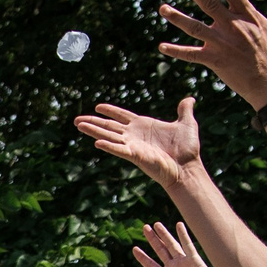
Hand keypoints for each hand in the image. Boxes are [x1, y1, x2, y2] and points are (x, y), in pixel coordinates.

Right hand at [75, 98, 205, 198]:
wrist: (188, 167)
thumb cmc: (188, 149)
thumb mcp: (187, 124)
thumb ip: (184, 111)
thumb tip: (190, 99)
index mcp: (144, 126)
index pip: (122, 116)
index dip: (110, 111)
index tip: (97, 107)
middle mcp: (135, 136)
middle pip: (110, 126)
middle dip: (93, 122)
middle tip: (76, 119)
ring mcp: (133, 146)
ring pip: (109, 136)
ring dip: (93, 130)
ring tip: (78, 125)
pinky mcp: (135, 155)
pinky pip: (119, 150)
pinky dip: (109, 146)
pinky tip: (97, 143)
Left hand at [129, 221, 235, 266]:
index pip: (151, 265)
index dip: (143, 257)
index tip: (134, 249)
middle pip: (160, 250)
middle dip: (152, 239)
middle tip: (144, 227)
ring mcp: (183, 264)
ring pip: (171, 245)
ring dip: (164, 234)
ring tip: (156, 224)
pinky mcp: (194, 261)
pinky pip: (187, 245)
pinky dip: (183, 235)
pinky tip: (178, 225)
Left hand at [157, 0, 266, 106]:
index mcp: (248, 17)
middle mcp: (233, 27)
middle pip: (210, 5)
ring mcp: (223, 44)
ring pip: (195, 28)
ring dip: (178, 18)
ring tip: (163, 9)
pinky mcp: (215, 60)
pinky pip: (192, 55)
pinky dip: (176, 51)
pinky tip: (162, 46)